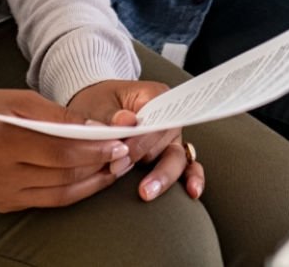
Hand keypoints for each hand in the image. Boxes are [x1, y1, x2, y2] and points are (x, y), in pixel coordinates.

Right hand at [0, 88, 134, 211]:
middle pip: (63, 175)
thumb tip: (94, 129)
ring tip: (114, 167)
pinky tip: (90, 179)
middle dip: (99, 165)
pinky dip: (72, 191)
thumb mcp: (19, 101)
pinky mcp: (3, 205)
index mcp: (5, 142)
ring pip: (59, 194)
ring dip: (92, 182)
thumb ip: (58, 116)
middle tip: (124, 153)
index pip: (61, 152)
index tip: (118, 141)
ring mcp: (2, 195)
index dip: (93, 149)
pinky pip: (46, 202)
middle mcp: (2, 175)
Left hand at [67, 79, 204, 201]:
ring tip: (146, 192)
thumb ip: (111, 115)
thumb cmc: (99, 104)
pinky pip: (187, 168)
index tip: (120, 153)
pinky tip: (192, 192)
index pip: (155, 116)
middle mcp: (168, 117)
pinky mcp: (170, 156)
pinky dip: (191, 179)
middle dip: (143, 156)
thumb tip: (126, 120)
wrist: (96, 112)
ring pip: (177, 157)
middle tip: (118, 168)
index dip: (140, 137)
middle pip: (167, 138)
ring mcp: (171, 138)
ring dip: (162, 175)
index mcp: (154, 96)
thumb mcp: (98, 105)